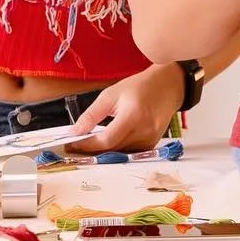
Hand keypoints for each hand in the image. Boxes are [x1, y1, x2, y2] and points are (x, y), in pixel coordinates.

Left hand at [62, 62, 184, 153]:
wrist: (168, 86)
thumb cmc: (140, 87)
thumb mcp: (110, 95)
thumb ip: (91, 115)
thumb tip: (75, 131)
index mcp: (132, 116)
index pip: (106, 140)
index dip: (87, 145)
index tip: (72, 144)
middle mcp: (143, 131)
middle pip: (112, 150)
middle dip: (91, 150)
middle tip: (74, 147)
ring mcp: (150, 140)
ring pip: (120, 154)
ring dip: (103, 152)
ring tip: (88, 144)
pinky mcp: (152, 144)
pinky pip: (129, 152)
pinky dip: (116, 150)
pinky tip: (107, 143)